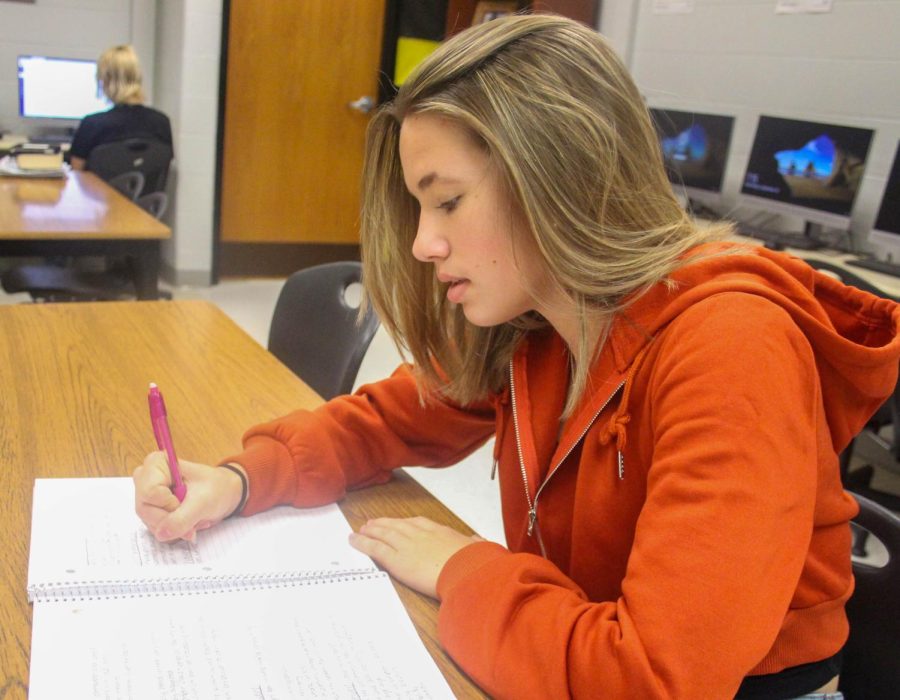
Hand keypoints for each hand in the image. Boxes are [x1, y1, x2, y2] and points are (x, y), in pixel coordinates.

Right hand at [133, 451, 243, 542]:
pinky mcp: (152, 511)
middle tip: (194, 515)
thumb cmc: (216, 488)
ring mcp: (147, 497)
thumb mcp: (203, 502)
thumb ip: (182, 518)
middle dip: (172, 520)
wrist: (225, 493)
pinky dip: (175, 530)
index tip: (186, 500)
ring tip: (195, 517)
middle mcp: (146, 478)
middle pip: (145, 509)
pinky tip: (190, 521)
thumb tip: (162, 534)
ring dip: (176, 527)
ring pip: (150, 522)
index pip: (149, 492)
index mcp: (156, 464)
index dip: (168, 504)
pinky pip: (157, 529)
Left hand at [349, 516, 480, 597]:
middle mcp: (419, 532)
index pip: (417, 523)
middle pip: (396, 525)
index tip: (398, 523)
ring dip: (370, 531)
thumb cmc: (473, 561)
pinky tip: (354, 540)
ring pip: (382, 534)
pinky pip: (374, 548)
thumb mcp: (479, 548)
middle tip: (372, 524)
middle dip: (383, 524)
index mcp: (438, 530)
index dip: (404, 523)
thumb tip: (480, 541)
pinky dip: (362, 543)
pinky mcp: (395, 558)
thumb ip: (476, 543)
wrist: (465, 569)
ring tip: (361, 530)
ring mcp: (406, 544)